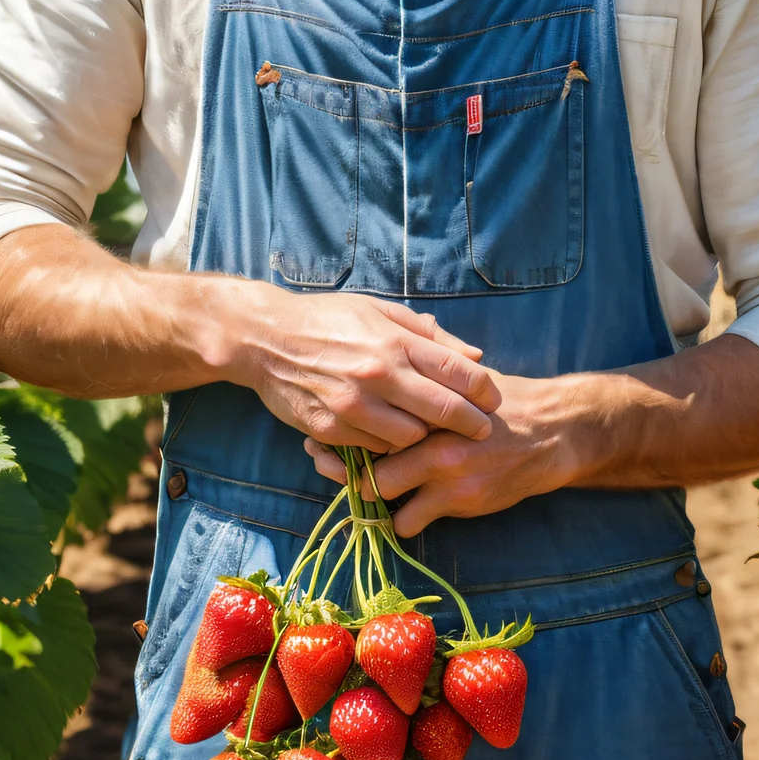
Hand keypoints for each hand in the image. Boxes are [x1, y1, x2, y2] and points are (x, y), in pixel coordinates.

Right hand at [225, 286, 499, 455]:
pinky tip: (389, 434)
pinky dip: (387, 444)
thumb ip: (429, 336)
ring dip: (425, 437)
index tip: (492, 400)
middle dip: (472, 425)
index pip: (460, 373)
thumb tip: (474, 357)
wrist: (265, 339)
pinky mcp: (330, 428)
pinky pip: (375, 448)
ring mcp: (353, 405)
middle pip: (445, 412)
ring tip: (429, 431)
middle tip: (481, 430)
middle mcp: (378, 374)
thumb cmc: (328, 320)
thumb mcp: (380, 311)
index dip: (485, 392)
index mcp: (395, 341)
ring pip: (412, 438)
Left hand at [305, 370, 577, 532]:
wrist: (552, 433)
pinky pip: (408, 522)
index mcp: (428, 405)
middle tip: (330, 466)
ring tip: (366, 491)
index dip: (339, 433)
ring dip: (370, 499)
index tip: (320, 439)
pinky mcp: (458, 502)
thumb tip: (411, 330)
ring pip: (380, 496)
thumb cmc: (504, 402)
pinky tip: (403, 508)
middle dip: (343, 469)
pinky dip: (401, 519)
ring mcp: (443, 474)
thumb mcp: (466, 376)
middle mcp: (431, 438)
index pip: (368, 421)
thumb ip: (431, 366)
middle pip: (363, 459)